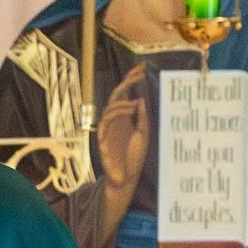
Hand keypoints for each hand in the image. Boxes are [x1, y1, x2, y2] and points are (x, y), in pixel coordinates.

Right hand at [94, 67, 149, 208]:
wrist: (126, 178)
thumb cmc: (135, 158)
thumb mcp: (144, 135)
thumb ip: (142, 118)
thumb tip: (140, 99)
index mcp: (125, 118)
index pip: (126, 95)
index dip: (131, 81)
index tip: (141, 68)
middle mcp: (115, 121)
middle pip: (116, 97)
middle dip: (127, 83)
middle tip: (138, 73)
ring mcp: (108, 129)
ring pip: (110, 108)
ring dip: (123, 101)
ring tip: (135, 102)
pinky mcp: (103, 139)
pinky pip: (106, 121)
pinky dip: (118, 113)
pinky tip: (131, 110)